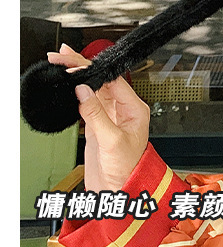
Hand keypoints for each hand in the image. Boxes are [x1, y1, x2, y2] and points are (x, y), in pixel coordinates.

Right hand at [48, 44, 149, 191]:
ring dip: (78, 76)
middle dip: (83, 67)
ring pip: (93, 89)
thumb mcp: (112, 140)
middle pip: (102, 81)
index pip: (114, 81)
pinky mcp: (98, 124)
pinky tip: (68, 84)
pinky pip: (86, 101)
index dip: (93, 70)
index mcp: (136, 109)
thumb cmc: (128, 169)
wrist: (120, 190)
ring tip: (62, 63)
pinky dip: (75, 91)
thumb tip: (83, 90)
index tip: (75, 64)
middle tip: (63, 56)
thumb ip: (96, 114)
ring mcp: (110, 116)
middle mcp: (124, 109)